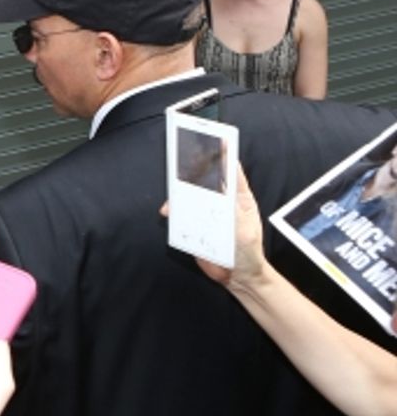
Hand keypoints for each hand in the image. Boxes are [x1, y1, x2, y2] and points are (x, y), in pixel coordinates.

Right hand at [160, 166, 264, 289]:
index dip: (224, 154)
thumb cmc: (247, 252)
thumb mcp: (245, 230)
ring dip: (180, 189)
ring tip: (174, 186)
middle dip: (195, 165)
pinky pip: (181, 213)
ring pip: (190, 194)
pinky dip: (173, 210)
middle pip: (206, 178)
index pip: (230, 171)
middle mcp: (222, 201)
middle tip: (185, 154)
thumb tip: (224, 187)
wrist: (236, 276)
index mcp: (238, 198)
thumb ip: (234, 209)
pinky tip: (168, 212)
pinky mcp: (194, 224)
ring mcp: (207, 212)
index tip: (218, 138)